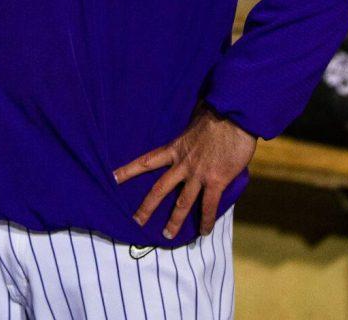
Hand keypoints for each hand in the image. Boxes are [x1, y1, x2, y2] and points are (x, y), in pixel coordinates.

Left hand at [112, 103, 256, 239]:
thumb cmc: (216, 112)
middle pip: (159, 188)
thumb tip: (186, 120)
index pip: (147, 161)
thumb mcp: (194, 118)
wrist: (235, 116)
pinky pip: (209, 206)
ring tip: (167, 236)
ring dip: (174, 221)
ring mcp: (198, 174)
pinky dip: (206, 220)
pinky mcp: (216, 181)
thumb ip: (188, 128)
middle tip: (136, 221)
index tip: (113, 178)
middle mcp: (183, 164)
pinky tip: (204, 232)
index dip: (129, 170)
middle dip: (147, 207)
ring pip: (182, 203)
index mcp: (175, 148)